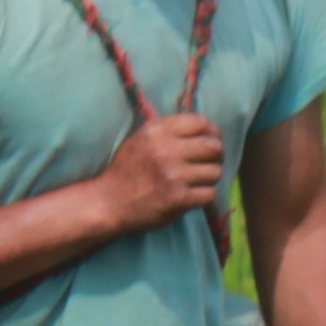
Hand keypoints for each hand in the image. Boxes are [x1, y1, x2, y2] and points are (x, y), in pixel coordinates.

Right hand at [98, 110, 225, 233]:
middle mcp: (165, 150)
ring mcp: (173, 175)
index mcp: (157, 131)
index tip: (210, 141)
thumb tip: (208, 130)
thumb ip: (170, 131)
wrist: (109, 202)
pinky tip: (191, 196)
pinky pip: (210, 194)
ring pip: (215, 172)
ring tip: (195, 182)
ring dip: (209, 179)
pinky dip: (204, 197)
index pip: (201, 122)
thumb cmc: (128, 170)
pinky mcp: (178, 198)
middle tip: (208, 163)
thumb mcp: (141, 139)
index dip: (212, 132)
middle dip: (216, 155)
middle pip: (214, 146)